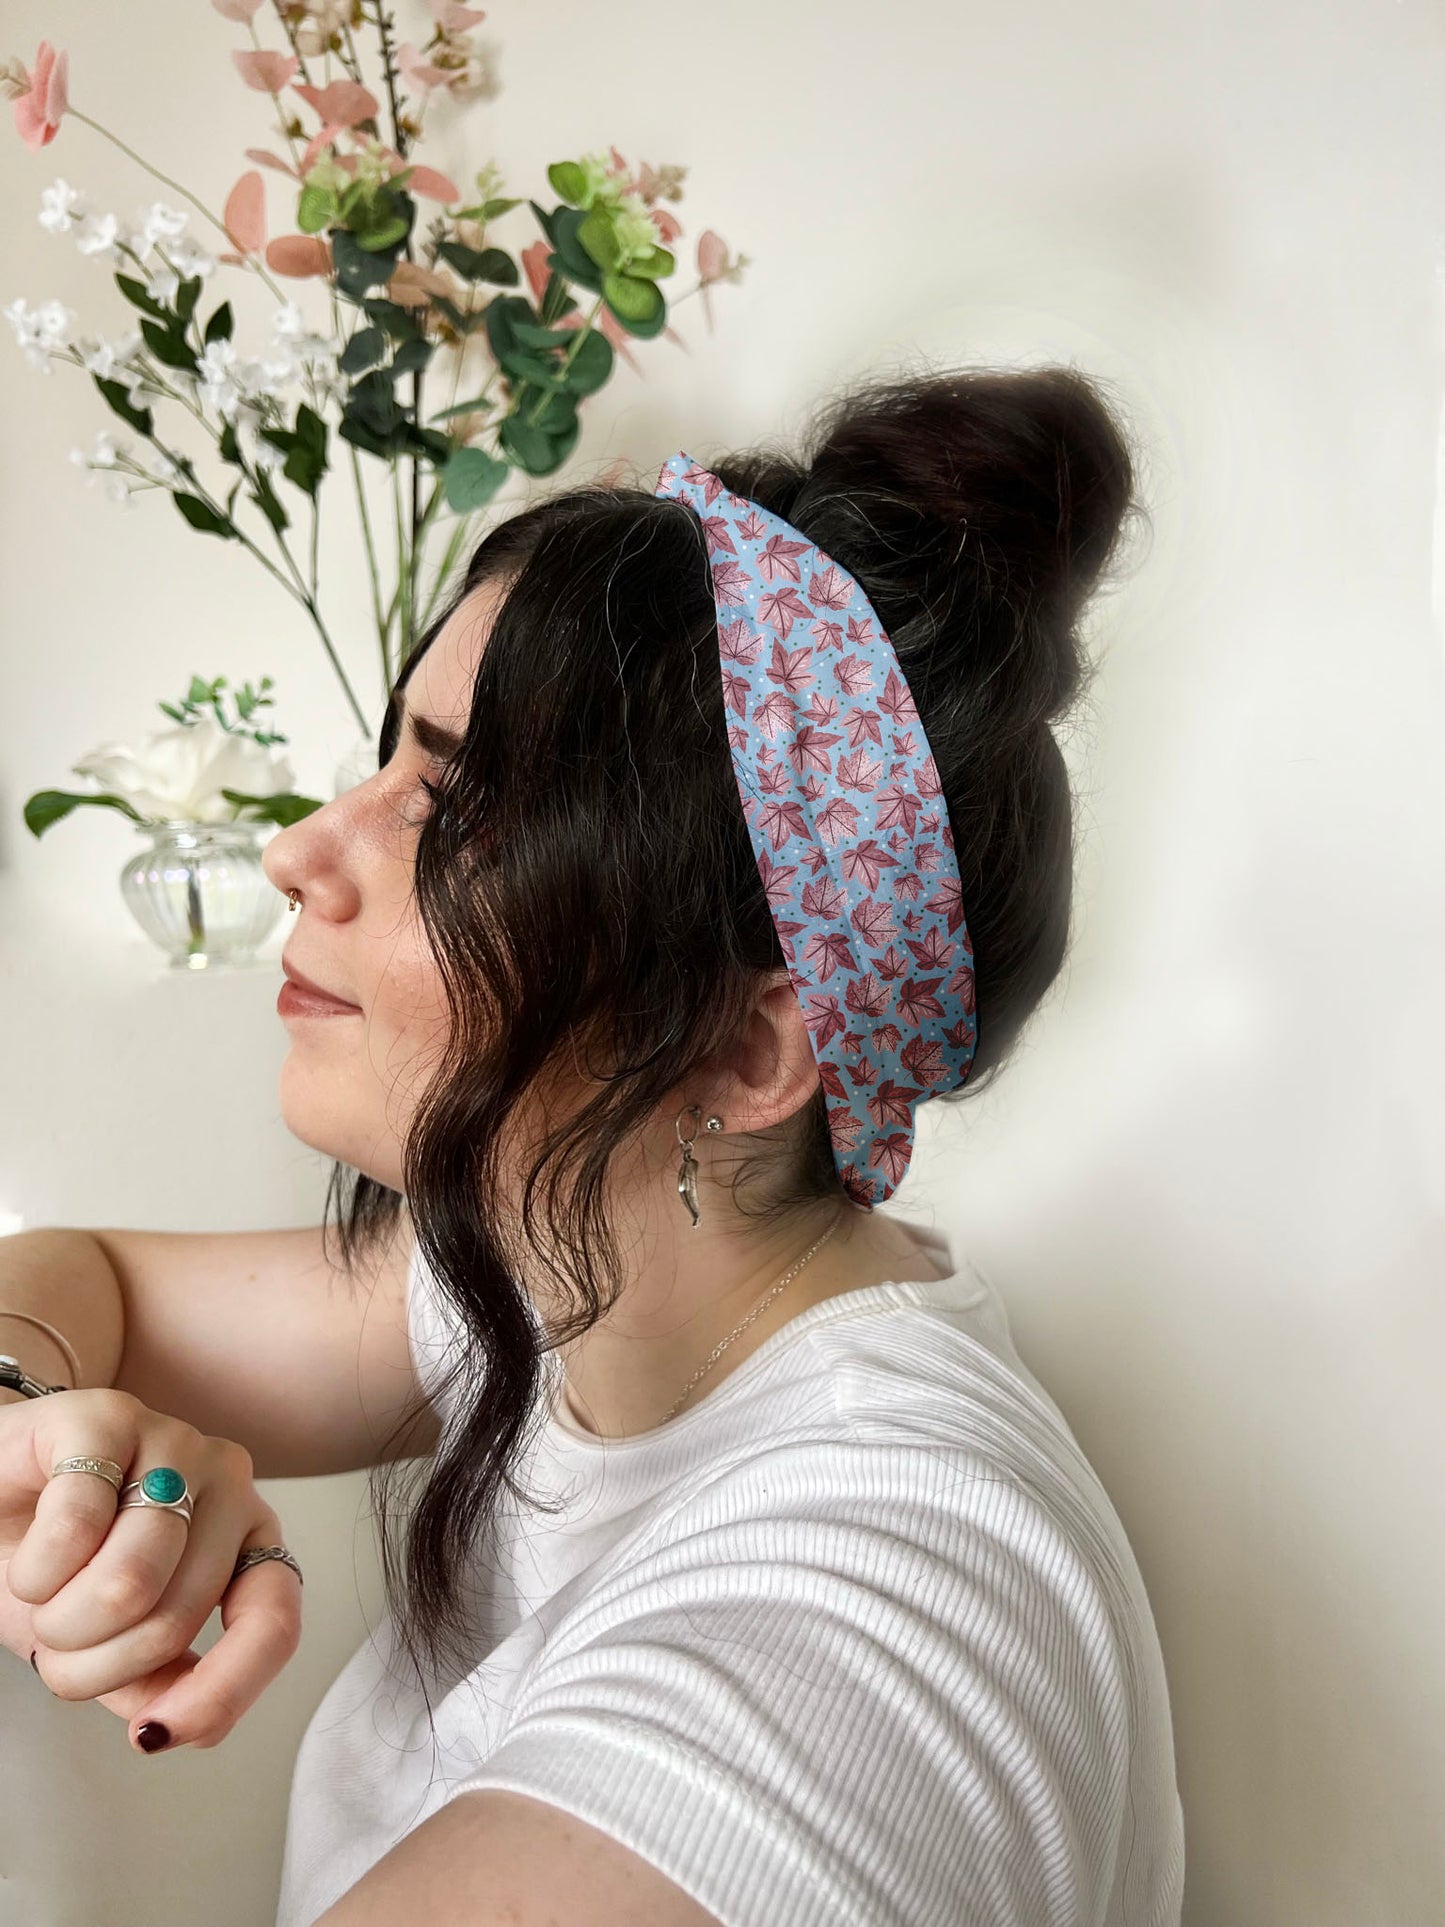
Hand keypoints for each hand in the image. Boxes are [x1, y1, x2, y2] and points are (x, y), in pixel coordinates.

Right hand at [0, 1387, 301, 1751]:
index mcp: (247, 1538)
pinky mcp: (109, 1416)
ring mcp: (174, 1441)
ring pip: (131, 1579)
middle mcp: (228, 1482)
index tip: (152, 1735)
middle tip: (58, 1642)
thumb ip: (156, 1680)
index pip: (275, 1618)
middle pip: (179, 1615)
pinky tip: (29, 1555)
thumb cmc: (56, 1564)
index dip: (224, 1688)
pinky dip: (36, 1570)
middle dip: (95, 1661)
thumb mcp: (108, 1640)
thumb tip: (175, 1726)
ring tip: (41, 1598)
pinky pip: (77, 1527)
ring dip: (60, 1621)